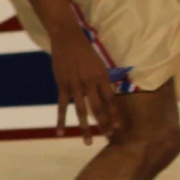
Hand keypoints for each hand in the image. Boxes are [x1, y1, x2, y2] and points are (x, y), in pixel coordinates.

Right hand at [47, 26, 123, 145]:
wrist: (68, 38)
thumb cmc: (87, 51)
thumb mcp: (100, 64)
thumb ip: (103, 80)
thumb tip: (109, 94)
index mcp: (102, 77)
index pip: (111, 100)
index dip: (115, 115)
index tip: (119, 128)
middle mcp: (90, 83)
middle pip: (99, 108)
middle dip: (104, 124)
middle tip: (108, 137)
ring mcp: (75, 85)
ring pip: (81, 110)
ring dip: (85, 127)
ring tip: (88, 142)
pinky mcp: (62, 85)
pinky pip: (62, 105)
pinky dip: (60, 119)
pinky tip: (60, 132)